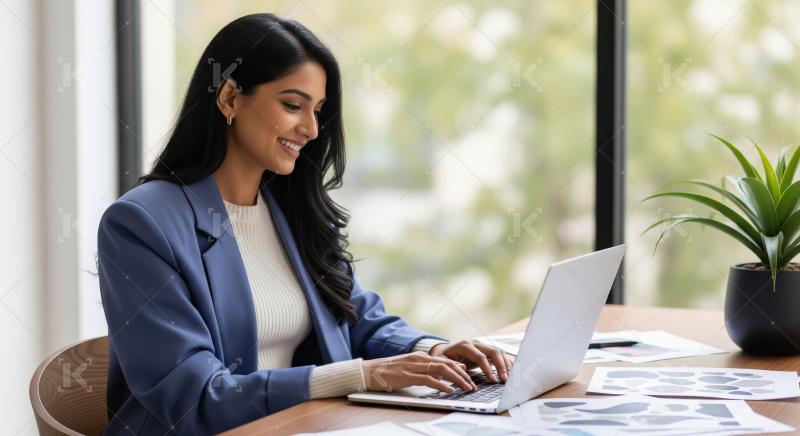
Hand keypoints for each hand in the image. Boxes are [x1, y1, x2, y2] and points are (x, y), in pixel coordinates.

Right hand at [362, 351, 477, 392]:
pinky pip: (430, 379)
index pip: (445, 360)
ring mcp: (415, 366)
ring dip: (457, 379)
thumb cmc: (388, 372)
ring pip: (442, 370)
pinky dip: (442, 385)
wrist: (370, 371)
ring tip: (466, 387)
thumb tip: (440, 377)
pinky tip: (450, 390)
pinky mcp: (409, 375)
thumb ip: (424, 371)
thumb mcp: (409, 369)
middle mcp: (420, 358)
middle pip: (447, 364)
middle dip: (463, 374)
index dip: (459, 367)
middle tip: (472, 384)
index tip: (469, 374)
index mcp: (420, 356)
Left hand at [429, 339, 513, 382]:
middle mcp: (475, 343)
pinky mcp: (486, 350)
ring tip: (510, 377)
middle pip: (493, 351)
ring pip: (499, 352)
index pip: (480, 356)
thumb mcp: (442, 362)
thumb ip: (451, 365)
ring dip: (506, 364)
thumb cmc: (442, 358)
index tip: (492, 380)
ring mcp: (482, 345)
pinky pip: (499, 354)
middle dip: (501, 366)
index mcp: (464, 345)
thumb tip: (463, 368)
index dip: (487, 369)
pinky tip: (510, 371)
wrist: (443, 351)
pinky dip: (506, 362)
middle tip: (504, 380)